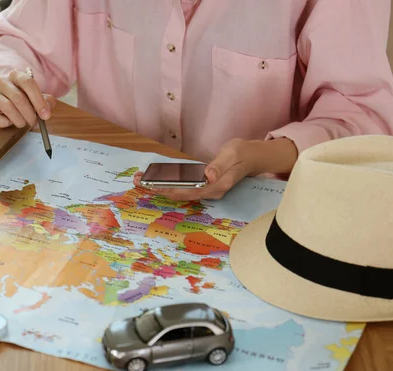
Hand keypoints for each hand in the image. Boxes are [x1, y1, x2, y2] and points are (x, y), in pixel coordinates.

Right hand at [0, 68, 56, 128]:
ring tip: (22, 123)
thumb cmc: (21, 101)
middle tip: (34, 123)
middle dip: (29, 114)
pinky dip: (4, 123)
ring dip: (18, 119)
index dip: (38, 101)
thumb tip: (50, 104)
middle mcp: (1, 82)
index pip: (28, 83)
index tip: (45, 115)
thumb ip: (46, 101)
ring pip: (7, 107)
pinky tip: (8, 122)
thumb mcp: (36, 99)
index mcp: (16, 76)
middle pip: (18, 97)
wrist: (1, 105)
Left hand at [133, 138, 297, 200]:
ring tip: (142, 181)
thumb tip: (207, 176)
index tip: (153, 187)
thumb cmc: (243, 153)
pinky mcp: (204, 185)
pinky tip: (157, 179)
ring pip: (181, 191)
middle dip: (159, 189)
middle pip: (181, 194)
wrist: (253, 156)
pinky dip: (170, 183)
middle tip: (138, 182)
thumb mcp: (232, 155)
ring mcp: (207, 189)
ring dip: (162, 187)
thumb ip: (220, 165)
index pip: (189, 192)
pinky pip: (184, 186)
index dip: (170, 190)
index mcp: (216, 186)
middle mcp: (210, 192)